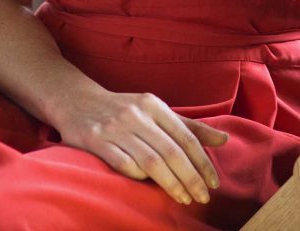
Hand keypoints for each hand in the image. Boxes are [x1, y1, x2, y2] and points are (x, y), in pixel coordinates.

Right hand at [50, 85, 226, 206]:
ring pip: (150, 160)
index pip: (186, 137)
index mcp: (154, 105)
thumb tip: (223, 140)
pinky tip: (149, 188)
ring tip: (183, 198)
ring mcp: (115, 127)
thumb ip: (189, 127)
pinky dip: (138, 176)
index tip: (213, 183)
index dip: (202, 162)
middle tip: (202, 197)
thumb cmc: (123, 110)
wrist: (76, 101)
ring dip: (170, 183)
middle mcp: (136, 114)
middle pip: (171, 151)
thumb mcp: (156, 111)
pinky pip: (122, 163)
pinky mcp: (95, 140)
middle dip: (190, 177)